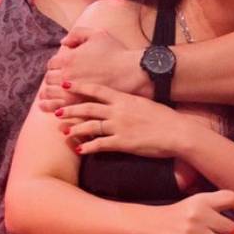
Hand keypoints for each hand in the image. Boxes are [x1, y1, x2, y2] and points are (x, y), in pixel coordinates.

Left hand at [40, 28, 144, 110]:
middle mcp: (66, 75)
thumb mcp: (97, 34)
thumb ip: (77, 34)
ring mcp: (71, 91)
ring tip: (51, 97)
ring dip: (48, 95)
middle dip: (52, 80)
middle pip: (49, 79)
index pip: (52, 64)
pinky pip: (56, 107)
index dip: (56, 66)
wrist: (132, 72)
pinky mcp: (79, 105)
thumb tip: (63, 43)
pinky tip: (55, 109)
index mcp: (68, 58)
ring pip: (49, 94)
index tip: (62, 69)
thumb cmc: (116, 52)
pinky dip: (51, 107)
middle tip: (58, 83)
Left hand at [55, 82, 185, 156]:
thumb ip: (130, 101)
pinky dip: (88, 147)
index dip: (80, 86)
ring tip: (63, 131)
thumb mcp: (146, 103)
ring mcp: (120, 126)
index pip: (97, 90)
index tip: (66, 84)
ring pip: (90, 125)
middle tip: (56, 110)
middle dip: (70, 108)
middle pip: (88, 107)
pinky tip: (79, 149)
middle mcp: (118, 110)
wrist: (178, 132)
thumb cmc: (165, 117)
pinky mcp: (123, 142)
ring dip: (74, 128)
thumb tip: (122, 99)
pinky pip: (100, 144)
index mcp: (124, 98)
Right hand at [146, 189, 233, 233]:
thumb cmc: (178, 214)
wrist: (152, 225)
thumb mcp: (195, 202)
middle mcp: (199, 214)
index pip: (231, 198)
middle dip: (233, 233)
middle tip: (226, 232)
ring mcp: (194, 232)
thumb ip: (216, 205)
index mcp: (202, 200)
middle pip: (233, 227)